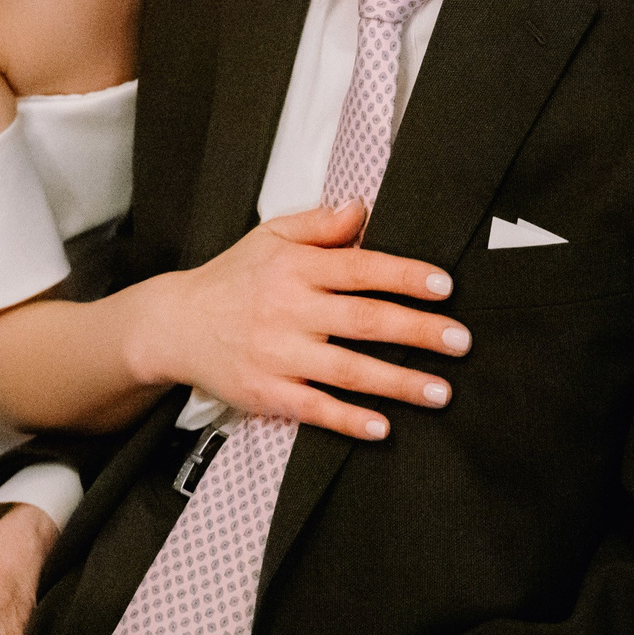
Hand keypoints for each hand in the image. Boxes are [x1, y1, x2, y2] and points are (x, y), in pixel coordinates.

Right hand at [136, 201, 468, 440]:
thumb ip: (320, 224)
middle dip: (417, 331)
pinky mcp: (264, 392)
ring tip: (442, 392)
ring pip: (347, 370)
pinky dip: (348, 420)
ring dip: (398, 383)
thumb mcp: (270, 237)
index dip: (405, 275)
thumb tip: (365, 207)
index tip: (444, 286)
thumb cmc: (231, 278)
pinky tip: (382, 427)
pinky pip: (313, 409)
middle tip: (461, 341)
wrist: (172, 325)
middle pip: (364, 320)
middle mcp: (288, 310)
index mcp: (294, 268)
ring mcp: (276, 354)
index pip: (360, 268)